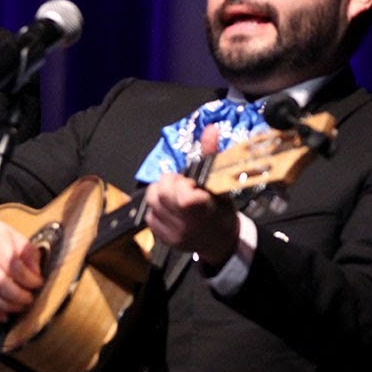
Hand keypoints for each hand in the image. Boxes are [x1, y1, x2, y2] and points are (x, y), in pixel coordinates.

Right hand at [0, 208, 43, 322]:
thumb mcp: (14, 235)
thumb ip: (28, 253)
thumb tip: (37, 275)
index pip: (12, 263)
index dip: (28, 277)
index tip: (38, 282)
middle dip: (18, 295)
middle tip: (29, 298)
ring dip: (5, 305)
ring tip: (18, 306)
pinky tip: (2, 315)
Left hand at [143, 124, 238, 267]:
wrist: (221, 242)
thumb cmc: (222, 210)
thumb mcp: (221, 184)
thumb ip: (211, 155)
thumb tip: (210, 128)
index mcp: (205, 212)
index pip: (184, 198)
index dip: (183, 185)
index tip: (192, 183)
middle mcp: (186, 225)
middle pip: (161, 193)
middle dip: (170, 183)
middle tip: (183, 185)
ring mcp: (172, 234)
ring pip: (151, 201)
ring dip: (161, 192)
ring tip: (176, 194)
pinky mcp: (161, 238)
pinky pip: (149, 214)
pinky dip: (157, 206)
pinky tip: (171, 207)